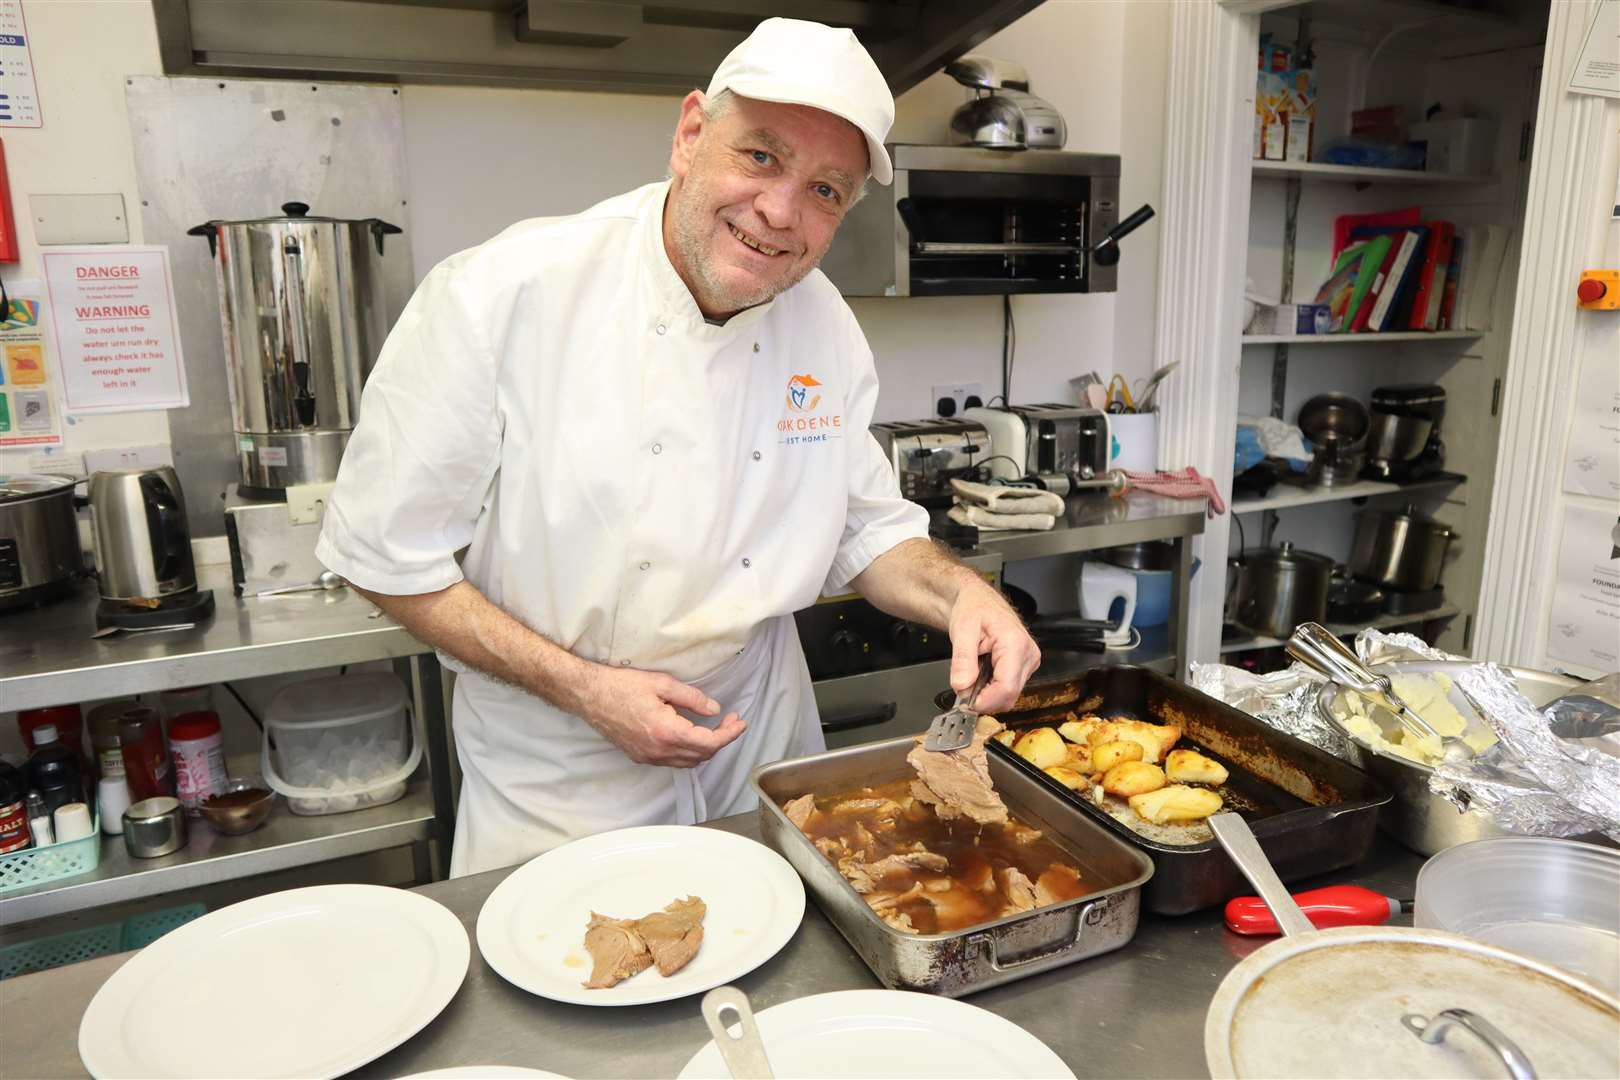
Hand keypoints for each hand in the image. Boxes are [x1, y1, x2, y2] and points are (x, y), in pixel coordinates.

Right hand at [568, 663, 745, 767]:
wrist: (588, 696)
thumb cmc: (621, 685)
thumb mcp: (662, 683)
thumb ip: (692, 698)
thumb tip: (714, 709)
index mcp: (666, 732)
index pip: (709, 742)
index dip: (729, 735)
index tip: (740, 723)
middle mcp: (658, 750)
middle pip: (702, 755)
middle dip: (721, 740)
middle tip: (729, 721)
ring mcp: (648, 757)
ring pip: (688, 762)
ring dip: (705, 748)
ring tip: (714, 728)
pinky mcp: (640, 756)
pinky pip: (672, 761)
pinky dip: (688, 752)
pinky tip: (690, 735)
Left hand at [946, 581, 1040, 713]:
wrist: (978, 601)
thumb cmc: (973, 609)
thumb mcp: (961, 630)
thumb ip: (962, 660)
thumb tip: (962, 686)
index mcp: (1015, 643)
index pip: (1006, 688)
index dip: (985, 701)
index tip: (966, 703)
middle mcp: (1028, 654)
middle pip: (1009, 695)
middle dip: (984, 698)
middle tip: (964, 686)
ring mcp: (1029, 662)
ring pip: (1010, 695)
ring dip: (988, 693)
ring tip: (974, 672)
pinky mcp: (1025, 667)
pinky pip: (1009, 689)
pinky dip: (992, 688)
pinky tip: (983, 673)